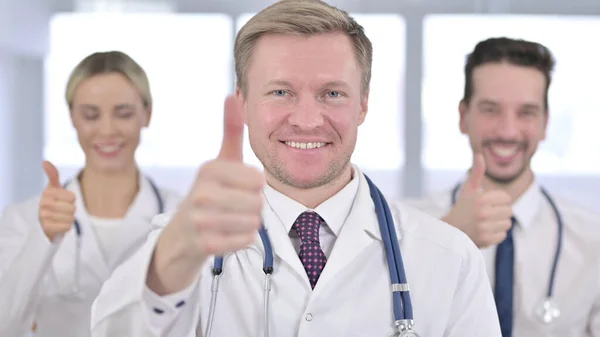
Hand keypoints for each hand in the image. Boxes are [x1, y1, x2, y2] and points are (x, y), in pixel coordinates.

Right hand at [38, 161, 75, 240]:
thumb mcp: (53, 188)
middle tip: (62, 210)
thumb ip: (53, 175)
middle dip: (71, 210)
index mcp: (47, 192)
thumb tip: (45, 162)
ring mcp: (43, 217)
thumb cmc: (52, 201)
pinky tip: (59, 224)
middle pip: (72, 208)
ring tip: (60, 217)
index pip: (73, 197)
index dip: (71, 199)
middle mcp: (43, 204)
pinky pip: (67, 227)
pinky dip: (66, 226)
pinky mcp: (46, 228)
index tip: (63, 199)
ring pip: (70, 218)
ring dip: (69, 219)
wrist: (43, 221)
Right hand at [162, 95, 263, 259]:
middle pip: (258, 202)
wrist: (180, 237)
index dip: (256, 187)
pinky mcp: (204, 244)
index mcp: (208, 169)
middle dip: (253, 207)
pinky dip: (242, 240)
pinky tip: (226, 235)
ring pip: (254, 222)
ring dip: (248, 224)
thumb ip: (231, 130)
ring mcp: (200, 219)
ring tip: (229, 220)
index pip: (258, 179)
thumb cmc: (208, 194)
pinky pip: (246, 240)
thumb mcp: (219, 161)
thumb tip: (233, 94)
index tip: (238, 188)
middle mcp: (201, 192)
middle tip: (234, 207)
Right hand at [442, 154, 512, 247]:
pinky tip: (486, 231)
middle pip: (509, 211)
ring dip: (499, 224)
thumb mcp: (468, 189)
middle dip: (500, 213)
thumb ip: (476, 173)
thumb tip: (480, 155)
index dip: (498, 200)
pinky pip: (503, 235)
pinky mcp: (485, 240)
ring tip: (486, 223)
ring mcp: (484, 227)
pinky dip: (496, 235)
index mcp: (481, 198)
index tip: (487, 204)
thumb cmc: (462, 208)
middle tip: (487, 214)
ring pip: (507, 224)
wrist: (450, 231)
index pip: (506, 198)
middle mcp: (483, 213)